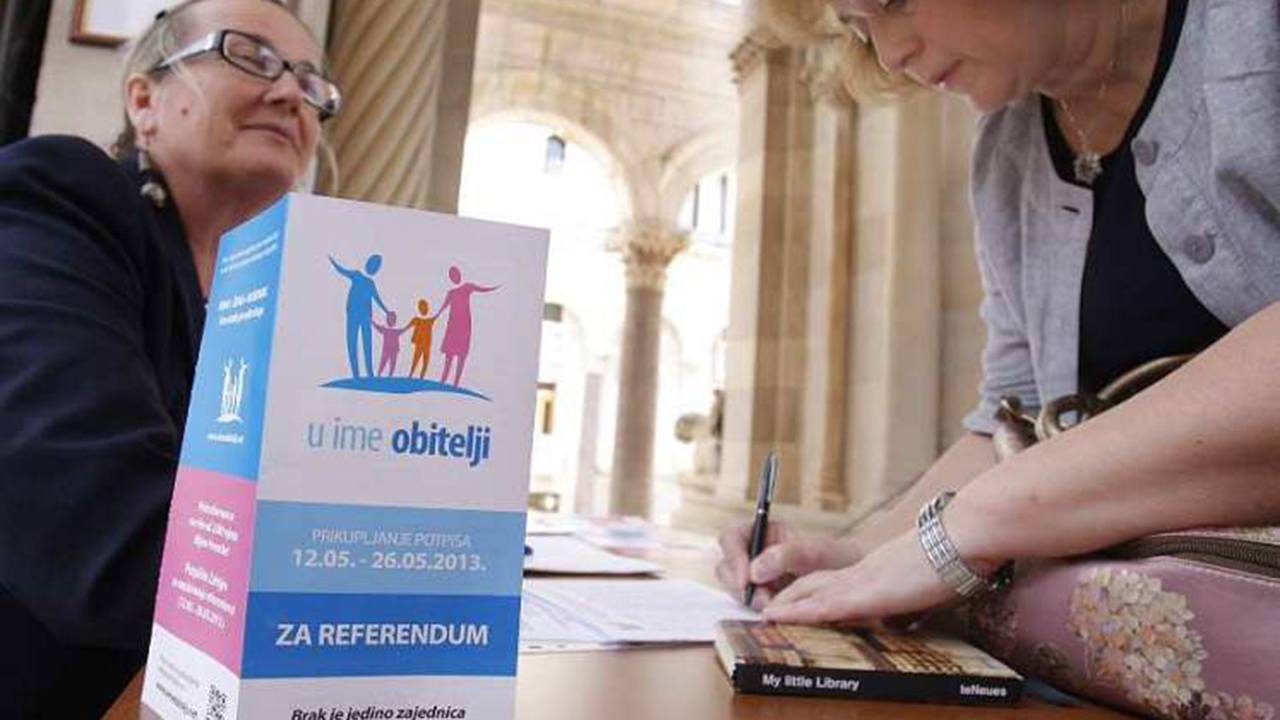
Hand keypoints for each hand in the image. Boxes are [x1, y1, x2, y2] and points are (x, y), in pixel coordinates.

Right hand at [715, 521, 863, 610]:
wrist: (853, 583)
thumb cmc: (838, 561)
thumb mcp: (816, 553)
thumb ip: (788, 555)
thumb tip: (755, 570)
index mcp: (763, 531)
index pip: (731, 536)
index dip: (733, 556)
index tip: (747, 578)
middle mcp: (753, 551)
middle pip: (725, 564)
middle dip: (739, 584)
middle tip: (763, 600)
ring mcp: (754, 574)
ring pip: (732, 586)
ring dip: (747, 599)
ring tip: (773, 607)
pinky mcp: (759, 595)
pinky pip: (745, 602)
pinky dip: (755, 609)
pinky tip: (774, 612)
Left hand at [762, 529, 956, 624]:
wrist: (964, 534)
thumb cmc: (960, 554)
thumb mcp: (935, 574)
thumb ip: (919, 587)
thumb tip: (919, 605)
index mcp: (879, 567)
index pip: (837, 579)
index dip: (813, 589)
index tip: (796, 598)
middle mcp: (865, 570)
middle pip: (815, 581)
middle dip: (790, 596)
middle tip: (769, 608)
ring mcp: (864, 580)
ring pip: (812, 592)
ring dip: (787, 605)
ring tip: (764, 614)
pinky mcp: (868, 593)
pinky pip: (824, 605)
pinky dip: (799, 613)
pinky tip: (779, 617)